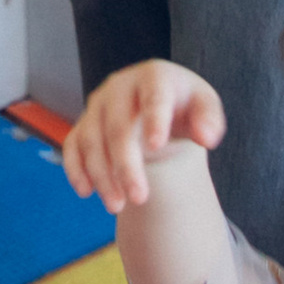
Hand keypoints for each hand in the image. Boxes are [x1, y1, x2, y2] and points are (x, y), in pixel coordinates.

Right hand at [63, 61, 225, 214]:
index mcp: (154, 77)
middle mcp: (120, 87)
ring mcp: (98, 105)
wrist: (158, 100)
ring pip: (91, 139)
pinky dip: (75, 168)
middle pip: (118, 127)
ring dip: (101, 175)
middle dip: (125, 165)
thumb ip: (210, 120)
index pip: (154, 97)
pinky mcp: (83, 122)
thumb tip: (206, 137)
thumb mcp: (204, 105)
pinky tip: (86, 192)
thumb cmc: (183, 104)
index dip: (154, 119)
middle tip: (139, 198)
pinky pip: (73, 145)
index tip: (158, 146)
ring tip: (117, 207)